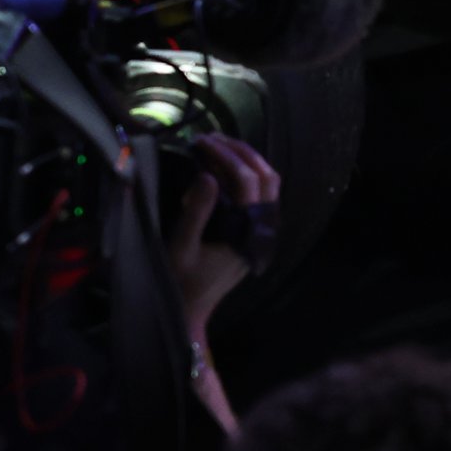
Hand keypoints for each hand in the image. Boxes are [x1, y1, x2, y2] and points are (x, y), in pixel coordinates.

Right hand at [169, 133, 282, 333]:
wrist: (191, 311)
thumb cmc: (181, 281)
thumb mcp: (181, 247)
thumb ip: (197, 212)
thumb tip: (208, 175)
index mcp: (246, 232)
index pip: (246, 180)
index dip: (225, 155)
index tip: (202, 142)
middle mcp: (261, 229)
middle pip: (266, 176)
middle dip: (241, 151)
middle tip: (212, 139)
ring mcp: (262, 231)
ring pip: (269, 184)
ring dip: (248, 161)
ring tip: (219, 147)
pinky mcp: (255, 233)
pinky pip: (262, 195)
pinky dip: (248, 175)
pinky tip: (225, 168)